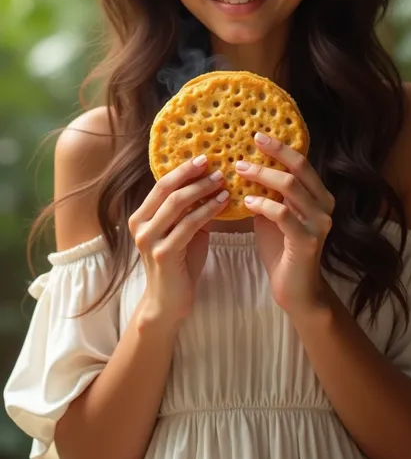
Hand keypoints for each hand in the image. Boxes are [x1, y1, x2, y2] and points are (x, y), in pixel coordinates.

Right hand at [128, 155, 228, 325]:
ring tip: (223, 181)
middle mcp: (140, 225)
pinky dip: (208, 210)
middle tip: (215, 163)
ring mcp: (149, 239)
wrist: (169, 301)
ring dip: (202, 189)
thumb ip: (188, 209)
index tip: (204, 157)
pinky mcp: (164, 253)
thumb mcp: (181, 230)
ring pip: (177, 204)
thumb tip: (211, 180)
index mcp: (141, 216)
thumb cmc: (179, 262)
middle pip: (166, 189)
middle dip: (192, 174)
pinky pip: (189, 225)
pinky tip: (223, 202)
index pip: (161, 184)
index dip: (182, 169)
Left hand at [235, 132, 334, 316]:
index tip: (257, 135)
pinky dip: (263, 204)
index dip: (280, 147)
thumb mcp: (274, 215)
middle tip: (243, 151)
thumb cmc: (282, 249)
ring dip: (261, 177)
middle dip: (271, 155)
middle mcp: (324, 205)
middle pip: (298, 169)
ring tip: (239, 172)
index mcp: (319, 196)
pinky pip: (282, 214)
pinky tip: (246, 203)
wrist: (296, 290)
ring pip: (290, 187)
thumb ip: (267, 193)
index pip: (302, 163)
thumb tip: (243, 168)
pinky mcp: (308, 241)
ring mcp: (319, 223)